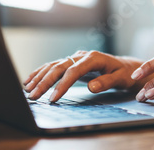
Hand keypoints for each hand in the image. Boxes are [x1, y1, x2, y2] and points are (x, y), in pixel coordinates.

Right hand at [24, 50, 144, 101]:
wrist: (125, 66)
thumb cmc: (124, 74)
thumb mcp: (120, 79)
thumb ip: (106, 82)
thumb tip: (91, 87)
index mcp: (93, 58)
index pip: (73, 71)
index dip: (62, 85)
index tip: (53, 98)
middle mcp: (81, 55)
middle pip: (59, 67)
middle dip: (44, 82)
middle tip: (33, 95)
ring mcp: (75, 58)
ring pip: (53, 65)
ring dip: (39, 77)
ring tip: (27, 89)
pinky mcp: (71, 62)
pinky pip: (53, 66)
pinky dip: (41, 72)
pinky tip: (30, 80)